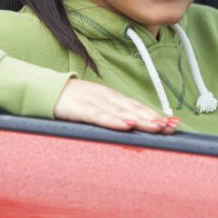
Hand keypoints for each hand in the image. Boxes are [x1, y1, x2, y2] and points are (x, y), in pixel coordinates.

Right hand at [54, 78, 178, 132]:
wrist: (44, 90)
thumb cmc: (71, 102)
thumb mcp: (94, 107)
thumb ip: (111, 114)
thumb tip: (131, 126)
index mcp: (111, 98)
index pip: (137, 107)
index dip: (155, 115)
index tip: (173, 123)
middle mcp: (106, 97)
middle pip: (133, 109)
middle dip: (153, 118)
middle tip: (170, 126)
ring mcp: (93, 102)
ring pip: (121, 112)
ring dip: (140, 119)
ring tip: (156, 126)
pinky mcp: (79, 109)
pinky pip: (99, 116)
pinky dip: (114, 120)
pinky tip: (126, 124)